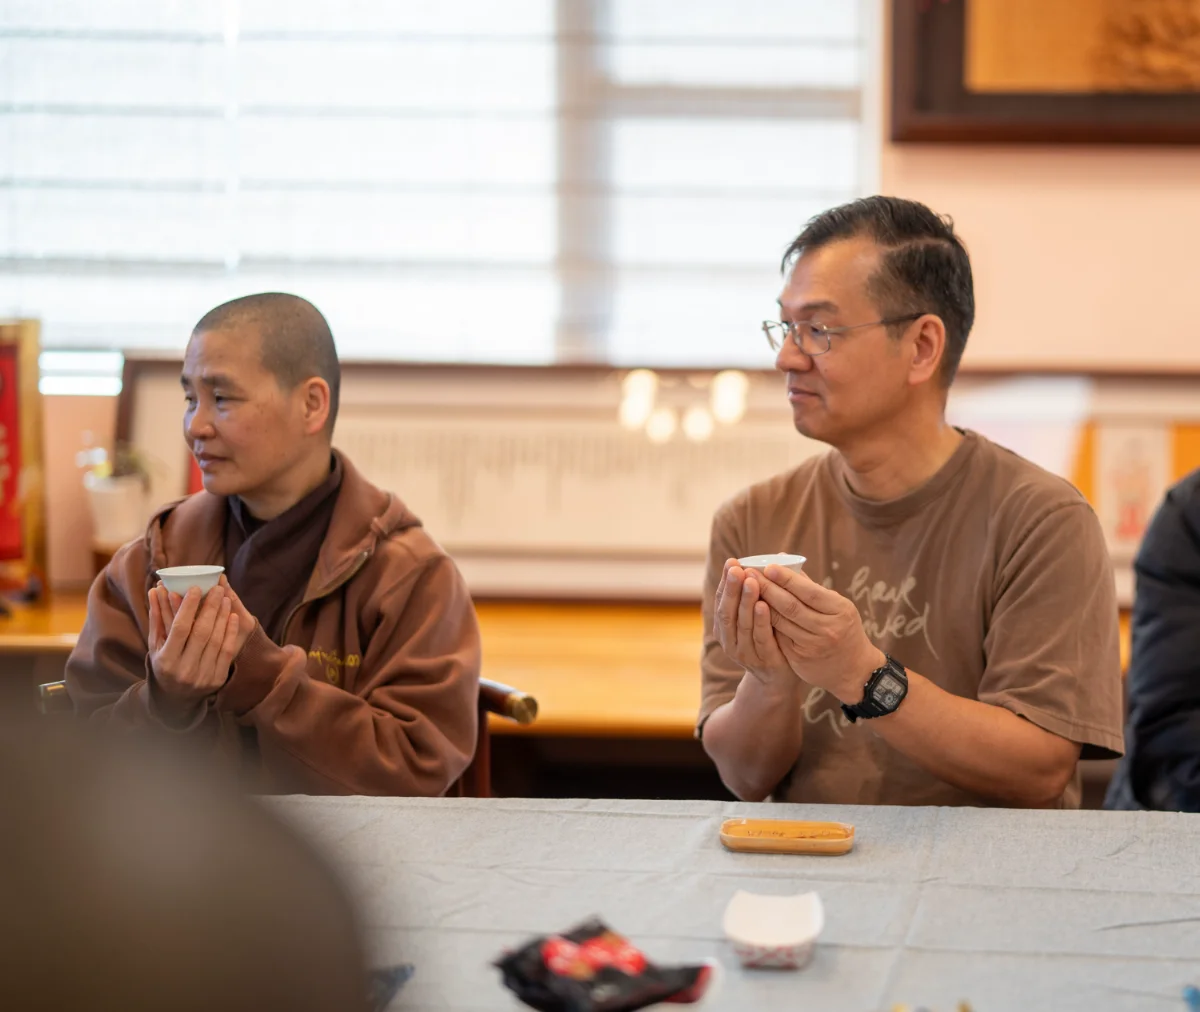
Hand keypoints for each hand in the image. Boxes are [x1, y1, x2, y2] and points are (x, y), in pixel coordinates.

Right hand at [147, 584, 239, 716]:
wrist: (177, 697)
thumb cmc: (164, 663)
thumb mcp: (156, 644)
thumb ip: (156, 618)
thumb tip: (154, 590)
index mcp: (166, 660)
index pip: (180, 628)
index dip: (189, 607)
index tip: (196, 588)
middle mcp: (185, 669)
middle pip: (201, 632)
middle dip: (210, 608)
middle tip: (217, 589)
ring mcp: (203, 676)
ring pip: (216, 640)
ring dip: (222, 616)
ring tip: (225, 598)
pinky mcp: (218, 679)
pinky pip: (227, 651)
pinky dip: (230, 632)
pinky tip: (232, 616)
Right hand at [713, 559, 794, 687]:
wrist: (779, 679)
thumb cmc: (769, 639)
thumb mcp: (759, 617)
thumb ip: (760, 593)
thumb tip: (773, 558)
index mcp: (726, 627)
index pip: (722, 600)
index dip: (725, 582)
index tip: (731, 562)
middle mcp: (730, 640)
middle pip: (727, 611)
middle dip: (732, 588)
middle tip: (737, 568)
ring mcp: (745, 653)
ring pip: (742, 624)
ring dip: (745, 601)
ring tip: (751, 581)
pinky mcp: (764, 661)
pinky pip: (761, 639)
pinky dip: (761, 622)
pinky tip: (764, 606)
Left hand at [755, 565, 885, 703]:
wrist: (853, 669)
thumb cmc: (843, 628)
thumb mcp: (837, 606)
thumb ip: (809, 585)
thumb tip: (783, 559)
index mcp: (840, 610)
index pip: (809, 592)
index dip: (787, 579)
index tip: (768, 567)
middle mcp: (828, 629)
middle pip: (791, 606)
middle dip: (767, 588)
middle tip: (749, 573)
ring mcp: (813, 646)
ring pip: (781, 622)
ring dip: (760, 605)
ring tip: (745, 589)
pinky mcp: (800, 659)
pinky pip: (778, 637)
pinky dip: (764, 622)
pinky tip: (751, 611)